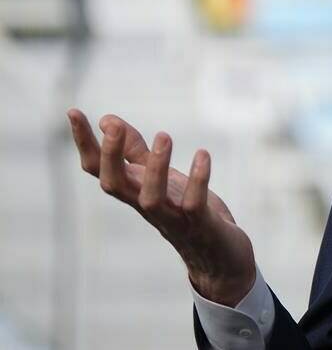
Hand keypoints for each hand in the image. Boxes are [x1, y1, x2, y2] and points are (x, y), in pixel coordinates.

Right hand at [66, 108, 256, 305]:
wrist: (220, 258)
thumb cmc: (186, 213)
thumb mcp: (160, 177)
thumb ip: (135, 152)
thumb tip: (108, 121)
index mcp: (134, 191)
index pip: (98, 169)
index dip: (84, 143)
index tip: (73, 111)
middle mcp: (146, 206)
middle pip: (114, 185)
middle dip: (110, 156)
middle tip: (114, 127)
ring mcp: (172, 218)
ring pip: (151, 197)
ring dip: (155, 167)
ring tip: (164, 135)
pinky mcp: (200, 225)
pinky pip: (193, 204)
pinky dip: (198, 180)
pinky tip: (202, 154)